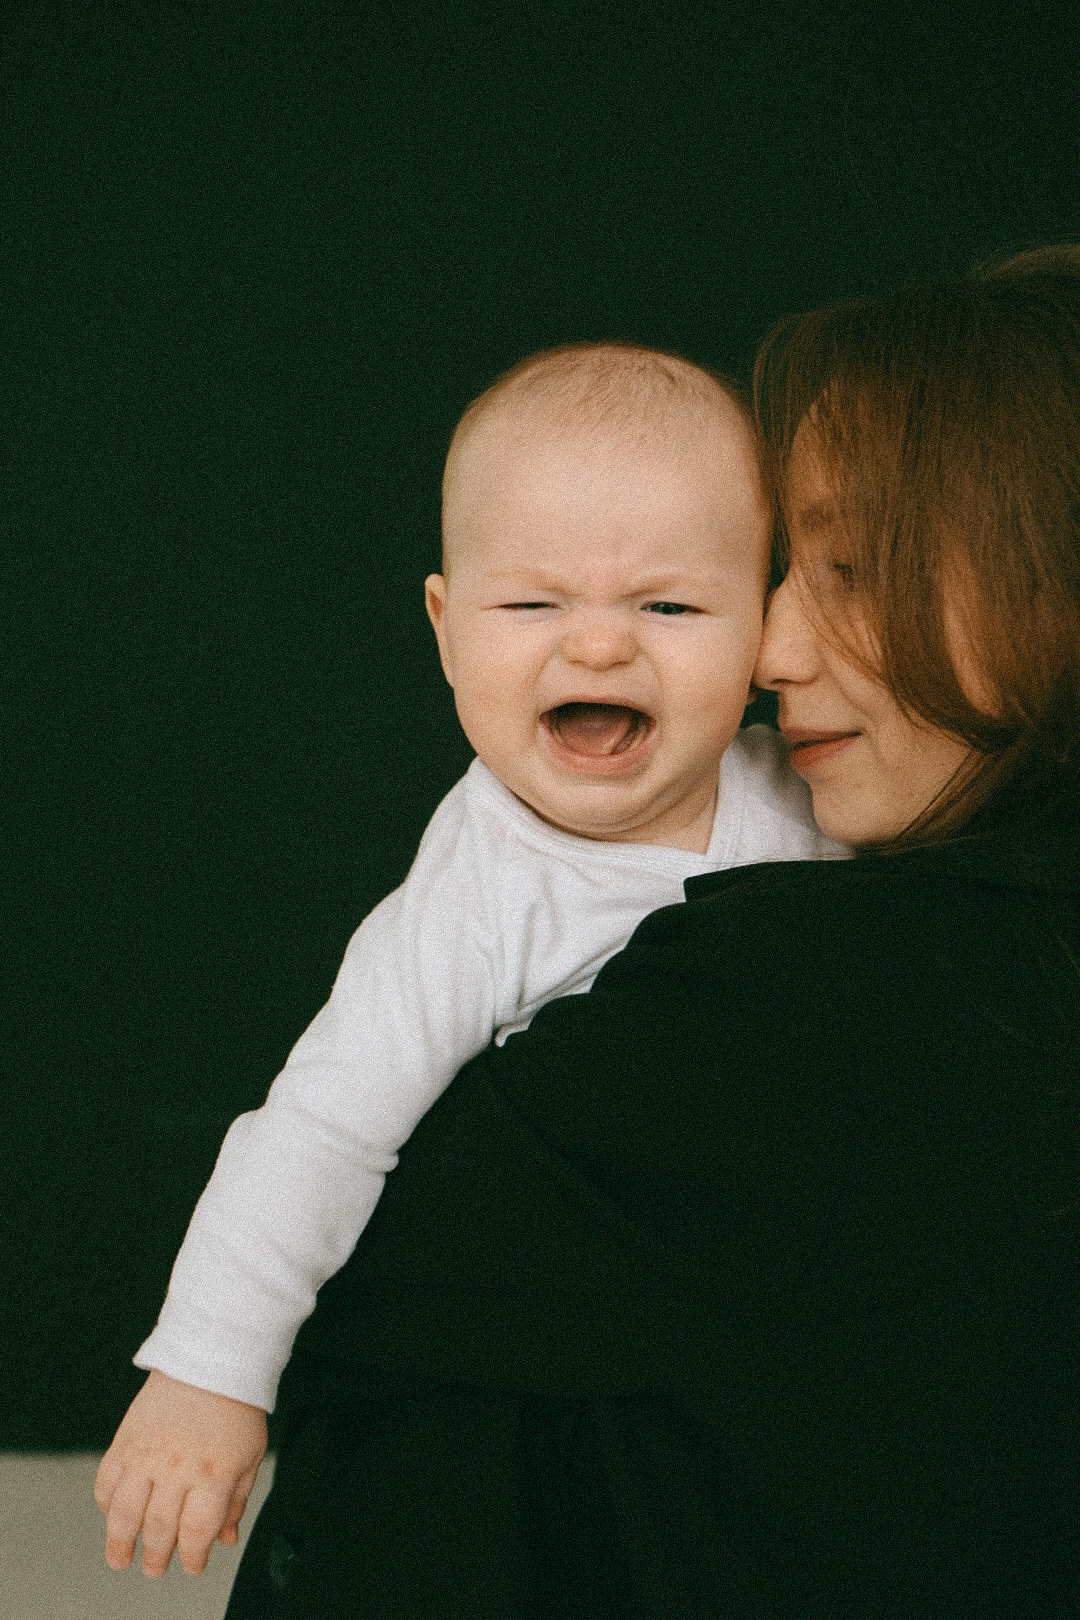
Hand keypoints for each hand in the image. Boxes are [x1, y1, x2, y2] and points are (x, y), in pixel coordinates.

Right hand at [94, 1369, 267, 1576]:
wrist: (209, 1357)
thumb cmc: (234, 1406)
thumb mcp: (250, 1454)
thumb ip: (236, 1500)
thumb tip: (225, 1539)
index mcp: (213, 1475)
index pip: (197, 1533)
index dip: (193, 1558)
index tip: (192, 1566)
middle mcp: (177, 1469)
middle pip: (160, 1530)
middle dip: (157, 1557)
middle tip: (155, 1568)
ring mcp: (147, 1455)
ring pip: (125, 1513)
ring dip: (120, 1542)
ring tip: (121, 1558)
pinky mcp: (126, 1440)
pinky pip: (106, 1481)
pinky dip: (106, 1503)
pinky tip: (112, 1513)